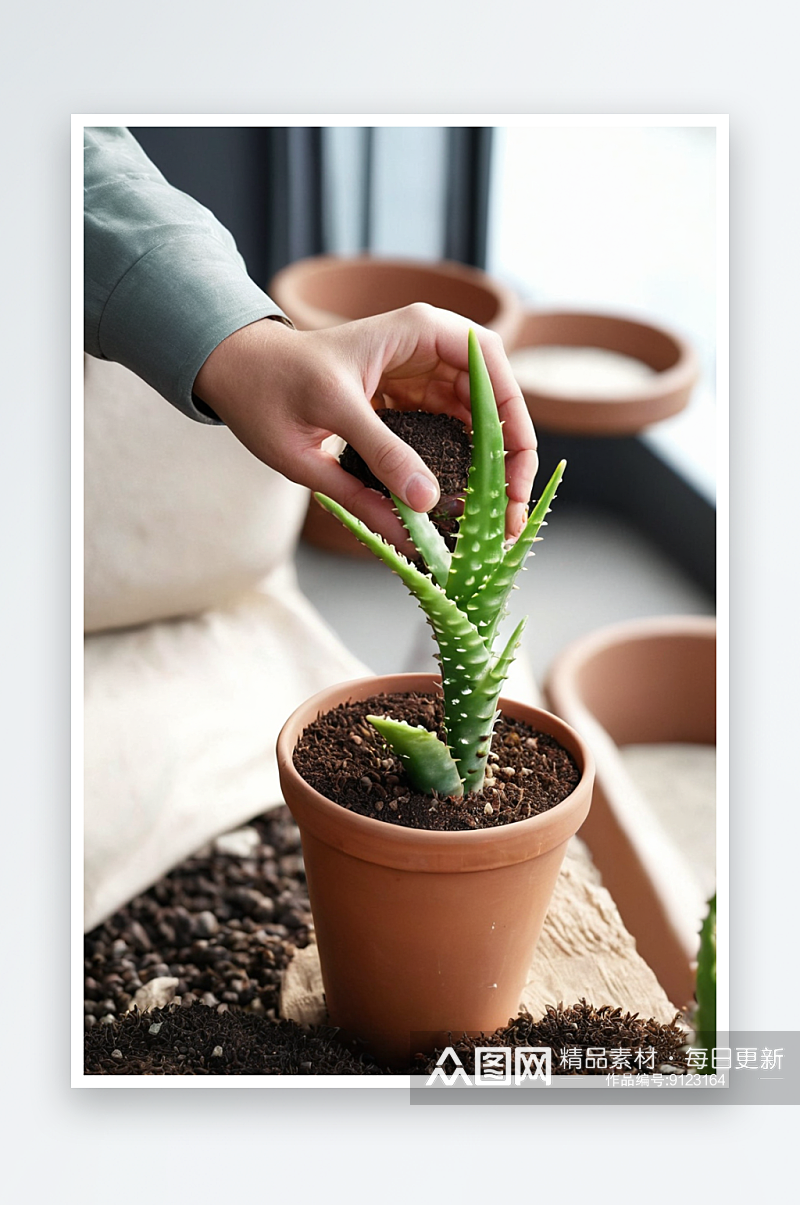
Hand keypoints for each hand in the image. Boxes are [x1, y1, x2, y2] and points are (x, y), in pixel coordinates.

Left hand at [193, 303, 537, 548]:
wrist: (235, 375)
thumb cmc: (272, 382)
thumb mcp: (328, 419)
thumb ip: (378, 460)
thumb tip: (426, 508)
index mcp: (417, 332)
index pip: (491, 368)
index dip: (514, 423)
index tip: (516, 476)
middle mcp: (428, 350)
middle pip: (492, 402)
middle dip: (507, 459)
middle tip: (511, 514)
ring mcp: (420, 378)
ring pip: (475, 425)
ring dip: (486, 472)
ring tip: (492, 521)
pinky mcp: (407, 406)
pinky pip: (447, 438)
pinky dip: (457, 473)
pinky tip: (460, 509)